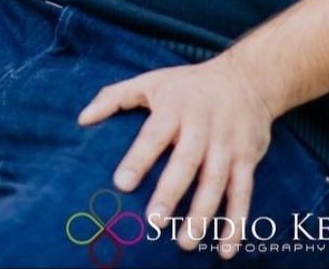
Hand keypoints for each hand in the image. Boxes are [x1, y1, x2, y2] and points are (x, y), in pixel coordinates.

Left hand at [78, 53, 278, 256]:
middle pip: (186, 162)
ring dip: (202, 215)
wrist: (246, 78)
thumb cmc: (187, 85)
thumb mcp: (150, 81)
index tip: (120, 184)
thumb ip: (114, 97)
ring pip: (215, 182)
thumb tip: (81, 119)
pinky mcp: (247, 159)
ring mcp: (226, 143)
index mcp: (174, 107)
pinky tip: (225, 249)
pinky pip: (243, 193)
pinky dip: (237, 222)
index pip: (153, 135)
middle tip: (153, 221)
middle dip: (170, 192)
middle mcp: (202, 125)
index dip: (138, 159)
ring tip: (184, 242)